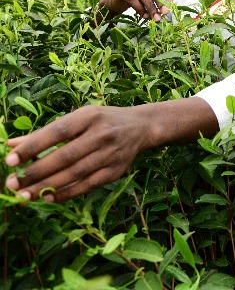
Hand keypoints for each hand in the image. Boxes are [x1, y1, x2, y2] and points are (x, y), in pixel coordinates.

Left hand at [4, 106, 153, 202]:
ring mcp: (111, 153)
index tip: (9, 160)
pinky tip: (48, 197)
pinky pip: (88, 185)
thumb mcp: (77, 119)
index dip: (32, 147)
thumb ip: (44, 133)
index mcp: (89, 116)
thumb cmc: (101, 121)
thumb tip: (10, 146)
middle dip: (36, 172)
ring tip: (24, 194)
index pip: (57, 132)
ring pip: (75, 173)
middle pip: (65, 156)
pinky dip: (67, 193)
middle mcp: (102, 134)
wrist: (141, 127)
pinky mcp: (116, 170)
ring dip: (47, 186)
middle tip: (12, 183)